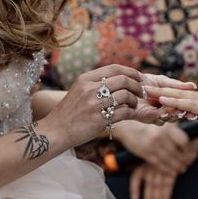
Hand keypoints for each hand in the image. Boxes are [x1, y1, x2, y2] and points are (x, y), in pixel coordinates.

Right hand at [46, 65, 169, 146]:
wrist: (56, 130)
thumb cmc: (71, 112)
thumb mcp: (79, 90)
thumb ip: (96, 83)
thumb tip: (119, 78)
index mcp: (85, 79)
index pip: (114, 68)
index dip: (131, 71)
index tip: (140, 77)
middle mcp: (90, 89)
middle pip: (123, 80)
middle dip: (137, 86)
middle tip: (141, 92)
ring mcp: (95, 104)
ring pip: (125, 96)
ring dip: (134, 100)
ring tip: (134, 105)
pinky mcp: (100, 119)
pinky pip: (124, 112)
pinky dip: (131, 112)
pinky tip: (129, 113)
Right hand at [117, 123, 194, 174]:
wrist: (126, 126)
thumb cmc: (147, 123)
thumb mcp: (161, 121)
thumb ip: (174, 126)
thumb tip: (189, 132)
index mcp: (167, 127)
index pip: (184, 141)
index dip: (189, 150)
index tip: (192, 154)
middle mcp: (160, 136)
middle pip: (177, 153)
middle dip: (184, 161)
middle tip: (188, 164)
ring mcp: (152, 145)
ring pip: (168, 160)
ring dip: (176, 167)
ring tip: (181, 169)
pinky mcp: (144, 153)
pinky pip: (158, 164)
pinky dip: (166, 169)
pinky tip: (171, 172)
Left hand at [130, 163, 177, 198]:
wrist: (173, 151)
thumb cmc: (158, 159)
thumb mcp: (147, 162)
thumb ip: (140, 173)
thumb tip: (134, 191)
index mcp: (144, 165)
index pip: (136, 177)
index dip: (134, 189)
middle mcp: (152, 168)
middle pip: (149, 185)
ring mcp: (163, 170)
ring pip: (159, 187)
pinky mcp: (172, 172)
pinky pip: (169, 185)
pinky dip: (167, 195)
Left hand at [139, 73, 197, 123]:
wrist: (126, 82)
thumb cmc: (144, 81)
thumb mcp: (163, 81)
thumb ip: (177, 86)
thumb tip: (194, 86)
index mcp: (171, 103)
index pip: (184, 108)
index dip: (191, 109)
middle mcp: (165, 111)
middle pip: (179, 115)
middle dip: (186, 115)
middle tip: (192, 113)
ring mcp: (156, 116)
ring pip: (169, 118)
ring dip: (174, 114)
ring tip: (180, 111)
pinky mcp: (147, 117)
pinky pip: (157, 117)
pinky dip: (162, 114)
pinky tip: (165, 110)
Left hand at [143, 87, 197, 139]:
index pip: (190, 98)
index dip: (174, 96)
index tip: (159, 95)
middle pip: (181, 93)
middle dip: (162, 92)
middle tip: (145, 89)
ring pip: (181, 97)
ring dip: (162, 94)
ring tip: (145, 92)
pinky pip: (188, 104)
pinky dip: (173, 101)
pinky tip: (161, 100)